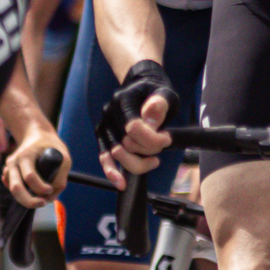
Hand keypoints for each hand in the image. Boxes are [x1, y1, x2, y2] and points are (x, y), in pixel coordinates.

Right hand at [2, 129, 69, 204]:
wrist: (36, 134)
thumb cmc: (51, 145)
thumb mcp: (64, 156)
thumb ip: (61, 177)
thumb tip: (51, 195)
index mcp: (27, 154)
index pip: (30, 177)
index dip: (41, 188)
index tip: (50, 190)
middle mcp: (14, 161)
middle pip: (16, 188)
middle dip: (29, 201)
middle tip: (42, 203)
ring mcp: (9, 166)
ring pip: (12, 189)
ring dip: (25, 199)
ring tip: (39, 198)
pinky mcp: (8, 172)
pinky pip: (10, 187)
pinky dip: (20, 193)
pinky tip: (30, 188)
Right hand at [97, 61, 177, 178]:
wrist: (141, 86)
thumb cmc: (155, 92)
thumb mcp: (165, 93)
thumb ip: (160, 104)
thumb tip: (150, 118)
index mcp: (124, 99)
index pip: (134, 128)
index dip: (152, 139)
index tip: (167, 138)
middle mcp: (109, 112)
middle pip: (126, 144)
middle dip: (148, 150)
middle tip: (162, 145)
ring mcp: (104, 125)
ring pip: (115, 154)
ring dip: (136, 163)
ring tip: (153, 161)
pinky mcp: (103, 136)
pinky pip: (104, 156)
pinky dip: (111, 171)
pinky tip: (121, 182)